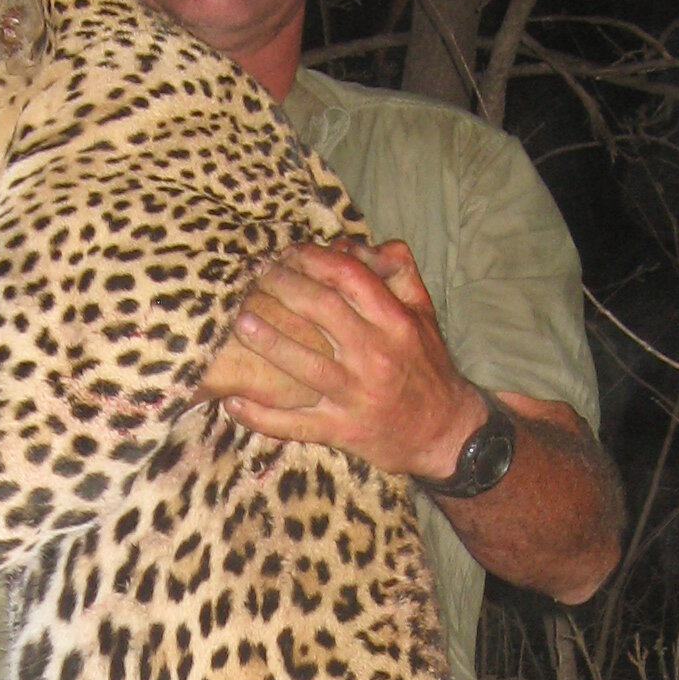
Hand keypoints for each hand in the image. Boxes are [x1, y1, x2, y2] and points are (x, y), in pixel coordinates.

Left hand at [200, 241, 483, 480]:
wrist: (445, 434)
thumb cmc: (427, 368)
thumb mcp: (423, 314)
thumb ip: (396, 271)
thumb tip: (351, 245)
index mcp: (396, 322)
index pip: (349, 277)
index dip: (313, 259)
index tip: (289, 253)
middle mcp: (376, 356)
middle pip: (321, 310)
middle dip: (283, 288)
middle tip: (256, 278)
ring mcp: (356, 395)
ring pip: (304, 365)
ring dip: (267, 342)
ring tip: (240, 323)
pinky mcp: (341, 430)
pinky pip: (294, 424)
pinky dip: (262, 416)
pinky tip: (233, 403)